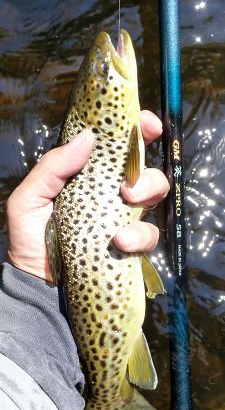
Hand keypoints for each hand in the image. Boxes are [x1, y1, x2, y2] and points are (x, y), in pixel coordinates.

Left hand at [7, 111, 168, 281]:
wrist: (36, 283)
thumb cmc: (29, 239)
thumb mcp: (29, 199)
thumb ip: (52, 167)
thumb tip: (87, 137)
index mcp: (86, 176)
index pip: (116, 147)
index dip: (137, 130)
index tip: (147, 125)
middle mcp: (108, 193)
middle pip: (143, 169)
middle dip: (145, 170)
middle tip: (129, 184)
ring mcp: (122, 219)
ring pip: (153, 196)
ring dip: (147, 195)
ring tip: (127, 204)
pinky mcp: (131, 246)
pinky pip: (149, 235)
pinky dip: (140, 236)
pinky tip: (121, 242)